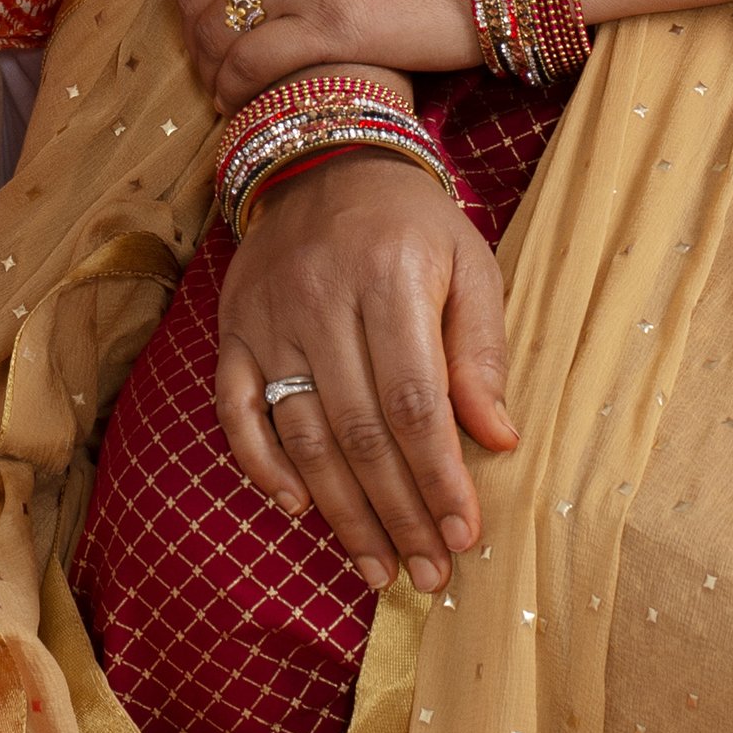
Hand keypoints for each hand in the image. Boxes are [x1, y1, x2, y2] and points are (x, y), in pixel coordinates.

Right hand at [215, 151, 515, 593]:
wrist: (325, 159)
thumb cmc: (412, 224)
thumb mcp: (469, 263)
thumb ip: (482, 349)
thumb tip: (498, 439)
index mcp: (389, 277)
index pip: (414, 401)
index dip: (439, 478)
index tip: (465, 535)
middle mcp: (321, 299)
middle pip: (359, 432)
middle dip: (398, 515)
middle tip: (428, 573)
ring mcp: (269, 318)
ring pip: (303, 435)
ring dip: (342, 514)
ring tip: (379, 568)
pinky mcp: (234, 329)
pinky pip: (236, 412)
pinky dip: (262, 467)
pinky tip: (297, 511)